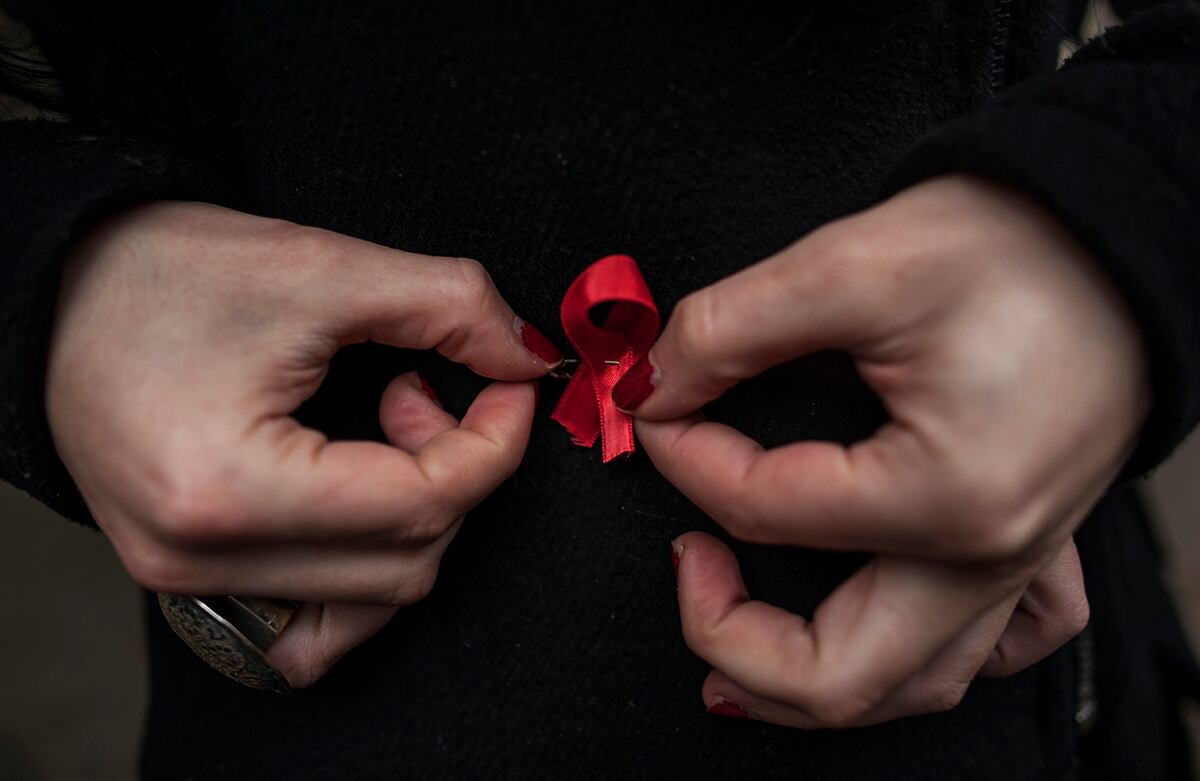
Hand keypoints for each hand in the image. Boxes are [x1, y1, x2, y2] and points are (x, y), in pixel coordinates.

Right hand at [46, 202, 561, 686]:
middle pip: (408, 563)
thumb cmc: (162, 272)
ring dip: (414, 518)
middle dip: (455, 471)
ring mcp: (186, 579)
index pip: (424, 506)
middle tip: (423, 387)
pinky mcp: (185, 575)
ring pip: (370, 601)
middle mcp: (202, 559)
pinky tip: (361, 494)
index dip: (496, 441)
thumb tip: (527, 357)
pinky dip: (364, 569)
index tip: (512, 381)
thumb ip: (449, 307)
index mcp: (229, 489)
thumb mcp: (320, 266)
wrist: (53, 288)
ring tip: (380, 430)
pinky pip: (312, 622)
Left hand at [617, 175, 1147, 726]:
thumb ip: (729, 330)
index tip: (656, 405)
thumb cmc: (1015, 242)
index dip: (683, 455)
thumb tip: (654, 384)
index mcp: (942, 498)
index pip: (759, 511)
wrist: (1117, 233)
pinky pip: (990, 648)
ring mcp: (1020, 562)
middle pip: (834, 676)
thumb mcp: (852, 264)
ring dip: (810, 678)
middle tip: (684, 563)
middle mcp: (988, 557)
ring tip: (736, 633)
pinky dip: (922, 657)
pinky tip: (879, 622)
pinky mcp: (1036, 543)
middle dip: (727, 633)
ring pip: (910, 685)